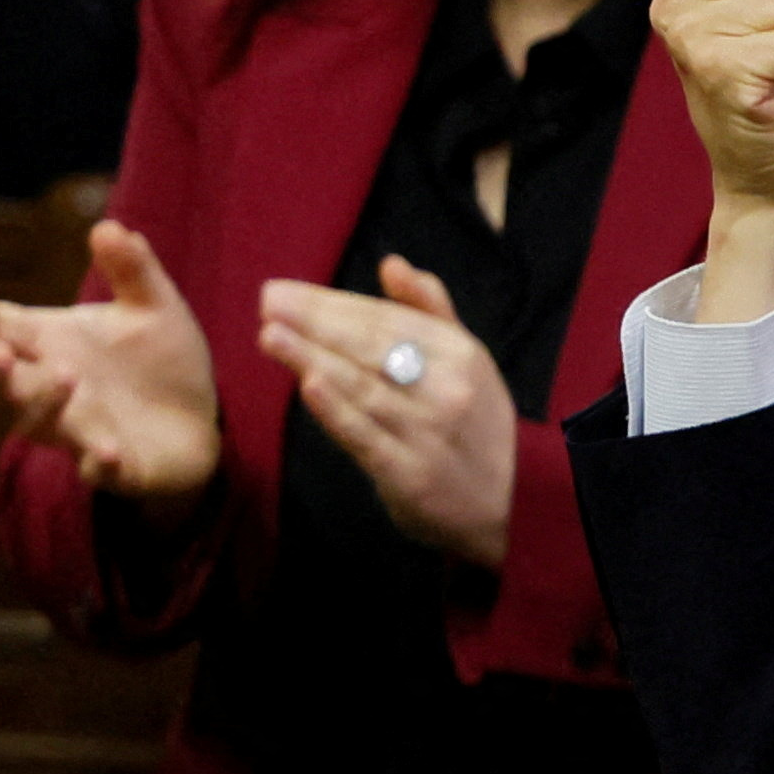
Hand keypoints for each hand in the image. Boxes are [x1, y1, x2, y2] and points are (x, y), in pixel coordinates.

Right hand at [0, 220, 223, 518]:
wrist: (200, 419)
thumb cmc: (160, 359)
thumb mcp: (154, 307)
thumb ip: (132, 270)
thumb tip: (111, 227)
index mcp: (48, 345)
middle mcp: (49, 390)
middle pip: (0, 384)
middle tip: (0, 351)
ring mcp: (77, 430)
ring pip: (37, 425)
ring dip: (45, 404)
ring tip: (67, 377)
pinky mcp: (116, 467)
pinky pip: (96, 471)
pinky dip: (97, 463)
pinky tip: (104, 452)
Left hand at [258, 258, 515, 568]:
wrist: (505, 508)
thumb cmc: (475, 426)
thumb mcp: (470, 362)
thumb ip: (430, 312)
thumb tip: (393, 265)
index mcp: (462, 355)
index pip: (388, 321)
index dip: (333, 304)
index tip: (284, 292)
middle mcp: (449, 390)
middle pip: (372, 349)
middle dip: (316, 323)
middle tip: (268, 302)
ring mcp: (430, 433)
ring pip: (365, 388)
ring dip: (315, 359)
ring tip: (271, 334)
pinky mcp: (412, 475)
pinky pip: (369, 438)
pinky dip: (339, 411)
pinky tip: (308, 385)